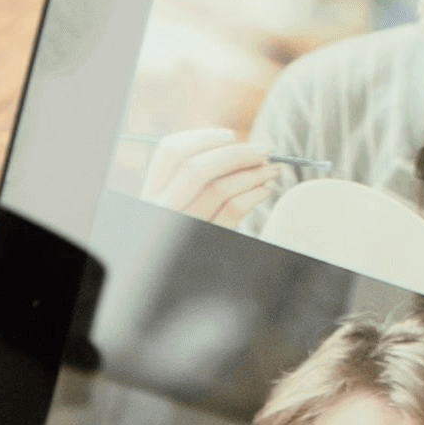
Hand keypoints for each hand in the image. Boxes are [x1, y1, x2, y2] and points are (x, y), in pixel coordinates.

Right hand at [138, 127, 291, 229]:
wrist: (186, 288)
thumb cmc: (185, 240)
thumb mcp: (178, 208)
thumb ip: (191, 182)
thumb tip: (229, 146)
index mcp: (152, 196)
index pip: (169, 152)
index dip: (203, 137)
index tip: (230, 136)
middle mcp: (163, 210)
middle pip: (197, 167)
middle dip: (236, 152)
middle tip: (264, 150)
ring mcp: (184, 227)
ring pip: (219, 188)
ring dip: (252, 172)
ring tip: (271, 169)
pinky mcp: (207, 243)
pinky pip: (233, 211)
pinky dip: (253, 194)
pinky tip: (265, 189)